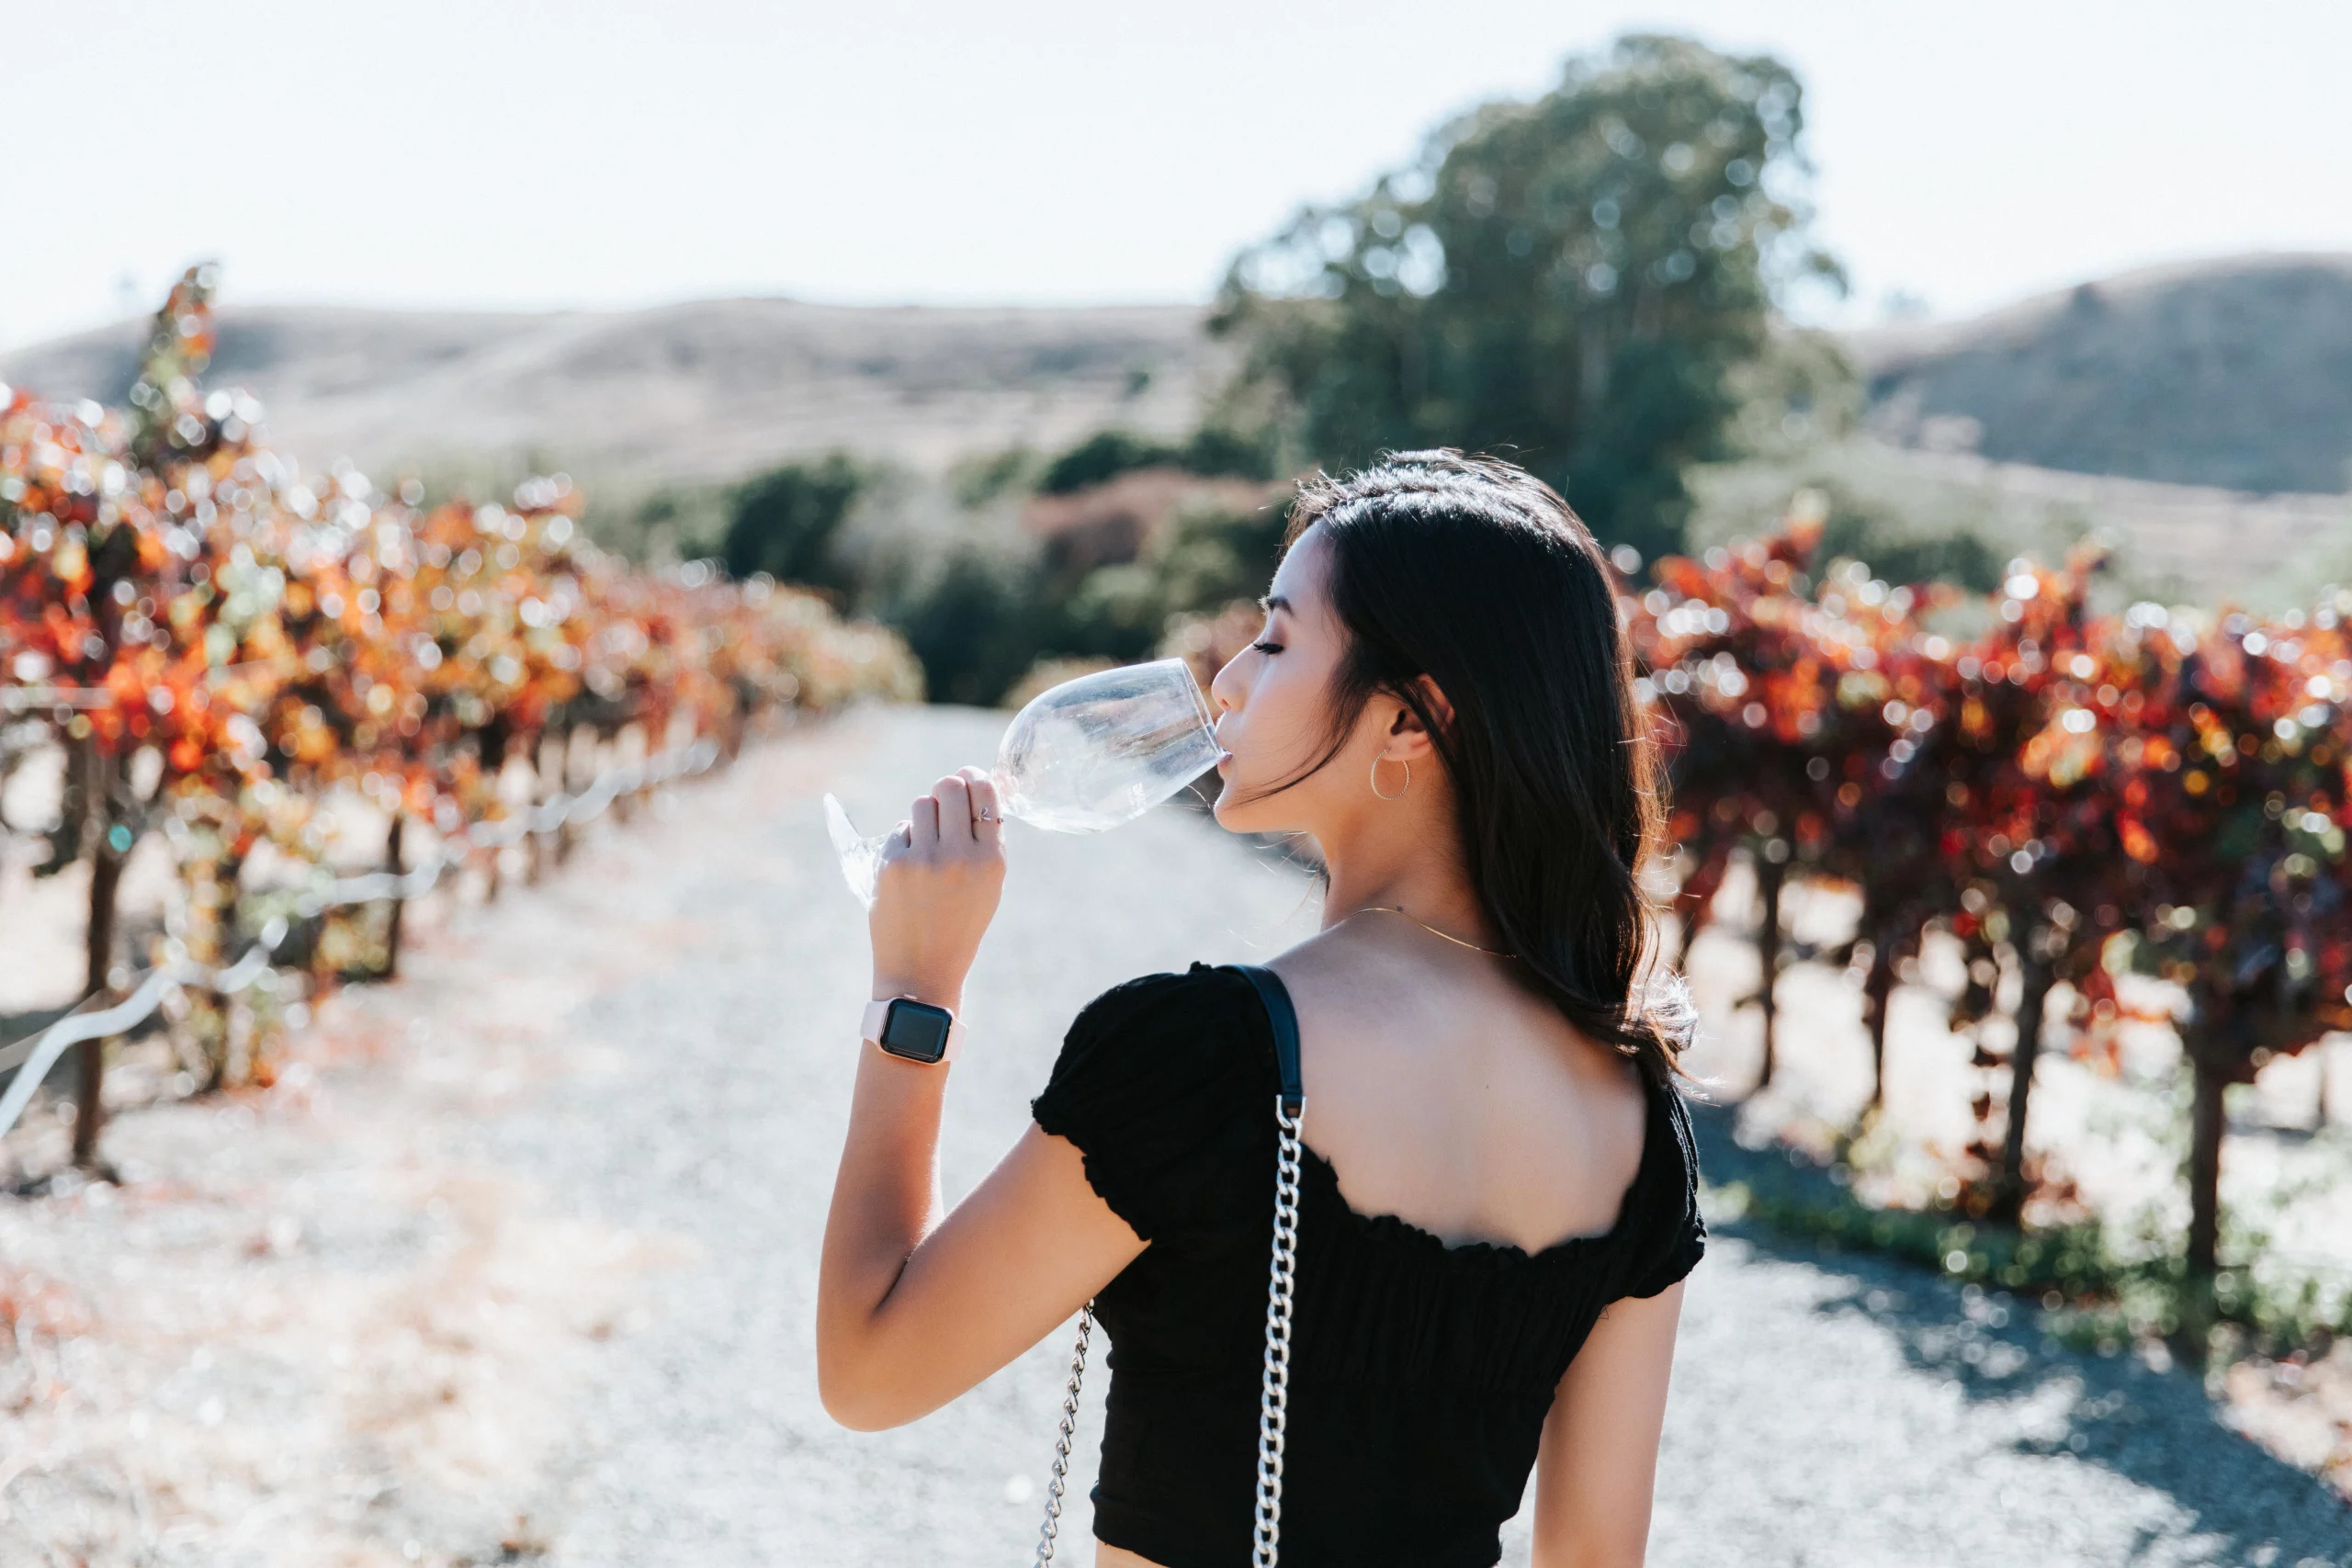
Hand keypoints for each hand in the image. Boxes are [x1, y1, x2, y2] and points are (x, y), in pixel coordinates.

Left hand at [868, 766, 1005, 1010]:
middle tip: (943, 805)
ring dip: (924, 816)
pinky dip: (905, 842)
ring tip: (926, 844)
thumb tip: (973, 783)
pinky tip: (909, 870)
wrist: (921, 971)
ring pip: (921, 804)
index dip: (973, 777)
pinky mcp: (892, 865)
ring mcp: (924, 859)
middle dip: (946, 790)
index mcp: (991, 860)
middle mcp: (960, 856)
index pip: (985, 792)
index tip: (967, 778)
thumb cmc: (958, 925)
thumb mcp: (988, 885)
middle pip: (949, 787)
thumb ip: (985, 840)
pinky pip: (900, 830)